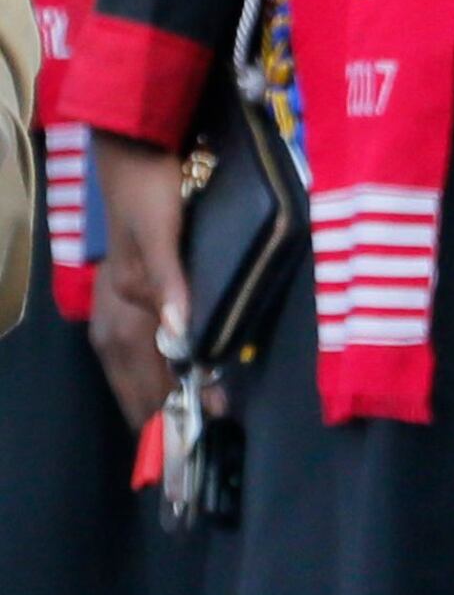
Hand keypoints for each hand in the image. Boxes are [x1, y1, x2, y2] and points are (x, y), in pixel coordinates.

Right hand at [88, 132, 190, 430]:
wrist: (136, 153)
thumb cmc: (150, 194)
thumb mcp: (162, 237)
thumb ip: (170, 286)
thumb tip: (180, 336)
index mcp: (120, 314)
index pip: (145, 383)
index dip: (170, 414)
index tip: (200, 439)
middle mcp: (112, 322)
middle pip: (136, 387)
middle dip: (164, 417)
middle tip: (200, 442)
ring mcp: (117, 311)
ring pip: (134, 373)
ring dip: (160, 398)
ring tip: (190, 420)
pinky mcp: (129, 298)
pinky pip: (137, 353)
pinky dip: (155, 374)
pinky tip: (174, 378)